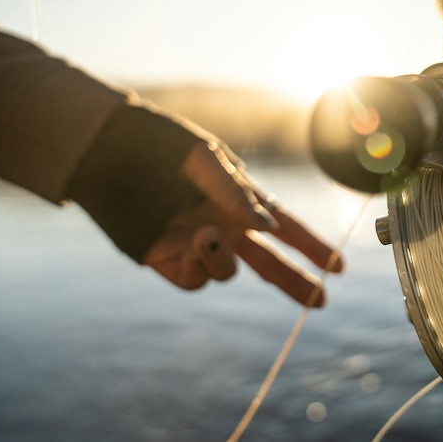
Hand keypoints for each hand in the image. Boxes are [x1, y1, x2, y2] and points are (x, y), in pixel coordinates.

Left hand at [142, 142, 341, 306]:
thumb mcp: (203, 158)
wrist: (104, 148)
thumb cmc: (158, 143)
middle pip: (269, 262)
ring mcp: (196, 244)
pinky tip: (191, 244)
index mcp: (240, 198)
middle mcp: (224, 225)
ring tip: (205, 234)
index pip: (286, 226)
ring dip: (224, 261)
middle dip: (296, 281)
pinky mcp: (167, 260)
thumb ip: (235, 193)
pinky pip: (195, 280)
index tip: (339, 266)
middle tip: (321, 300)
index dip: (313, 247)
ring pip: (229, 272)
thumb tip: (270, 229)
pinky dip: (200, 268)